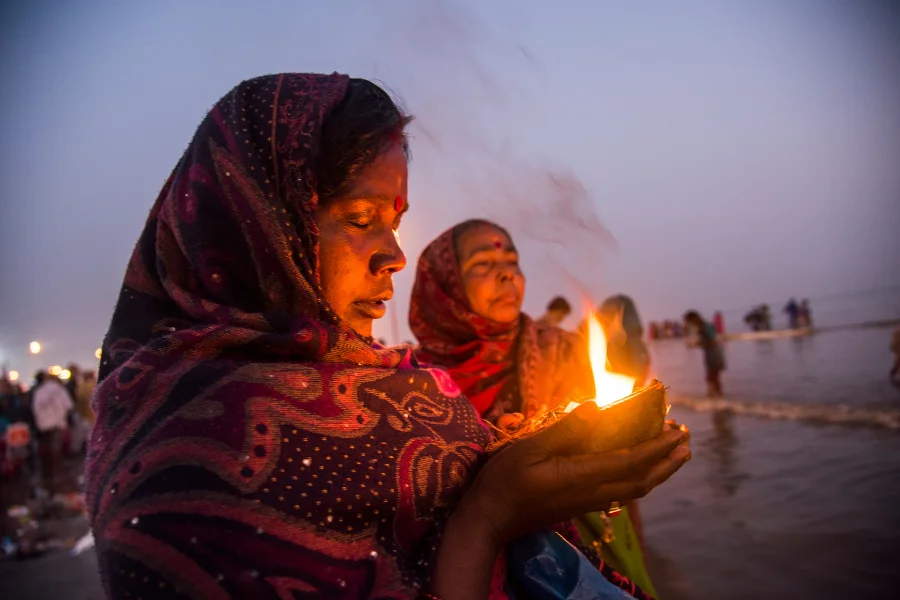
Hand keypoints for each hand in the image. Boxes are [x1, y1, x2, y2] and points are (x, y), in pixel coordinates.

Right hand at [463, 401, 690, 546]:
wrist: (491, 519)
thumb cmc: (505, 481)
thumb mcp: (530, 448)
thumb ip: (564, 429)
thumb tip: (596, 406)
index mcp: (583, 475)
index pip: (632, 461)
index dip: (658, 446)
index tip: (677, 430)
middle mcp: (592, 492)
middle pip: (642, 480)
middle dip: (667, 461)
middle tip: (686, 442)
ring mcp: (587, 502)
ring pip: (634, 489)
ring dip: (658, 472)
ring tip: (671, 455)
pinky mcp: (580, 506)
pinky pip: (620, 493)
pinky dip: (638, 479)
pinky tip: (636, 470)